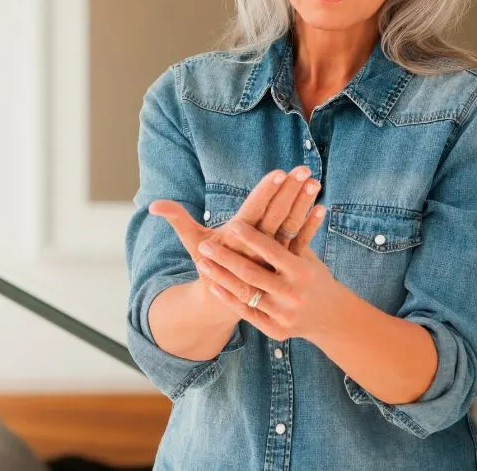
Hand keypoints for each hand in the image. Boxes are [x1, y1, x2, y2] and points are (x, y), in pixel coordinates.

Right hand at [148, 166, 321, 270]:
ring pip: (290, 227)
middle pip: (275, 216)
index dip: (266, 192)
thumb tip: (153, 206)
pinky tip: (323, 208)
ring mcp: (272, 257)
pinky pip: (301, 243)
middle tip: (302, 171)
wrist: (227, 304)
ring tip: (313, 182)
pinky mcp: (284, 264)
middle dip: (289, 193)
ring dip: (302, 204)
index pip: (253, 211)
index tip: (279, 173)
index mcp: (235, 239)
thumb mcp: (193, 244)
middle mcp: (256, 249)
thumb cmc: (210, 267)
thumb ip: (177, 219)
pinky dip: (313, 226)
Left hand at [195, 209, 342, 341]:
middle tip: (205, 245)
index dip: (251, 237)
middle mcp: (294, 293)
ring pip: (245, 293)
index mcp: (302, 271)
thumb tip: (276, 196)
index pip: (272, 250)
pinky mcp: (276, 330)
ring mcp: (285, 314)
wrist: (331, 316)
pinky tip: (213, 285)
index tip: (230, 224)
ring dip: (221, 277)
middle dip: (225, 258)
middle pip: (251, 273)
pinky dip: (229, 298)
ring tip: (202, 263)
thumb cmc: (313, 276)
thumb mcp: (306, 256)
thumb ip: (288, 236)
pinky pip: (247, 313)